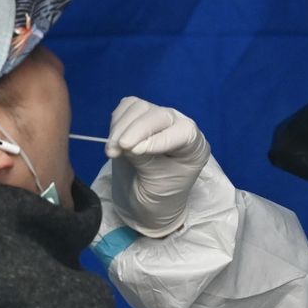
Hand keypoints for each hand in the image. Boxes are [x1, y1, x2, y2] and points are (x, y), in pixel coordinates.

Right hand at [105, 96, 210, 236]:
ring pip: (140, 108)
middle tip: (119, 148)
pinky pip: (127, 107)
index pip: (185, 132)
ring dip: (121, 127)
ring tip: (112, 151)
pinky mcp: (139, 116)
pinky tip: (113, 141)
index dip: (161, 138)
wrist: (145, 200)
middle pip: (160, 115)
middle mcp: (179, 127)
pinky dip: (116, 122)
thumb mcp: (155, 182)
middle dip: (136, 129)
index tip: (135, 151)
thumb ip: (145, 160)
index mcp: (195, 147)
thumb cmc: (159, 196)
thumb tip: (128, 142)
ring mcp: (159, 119)